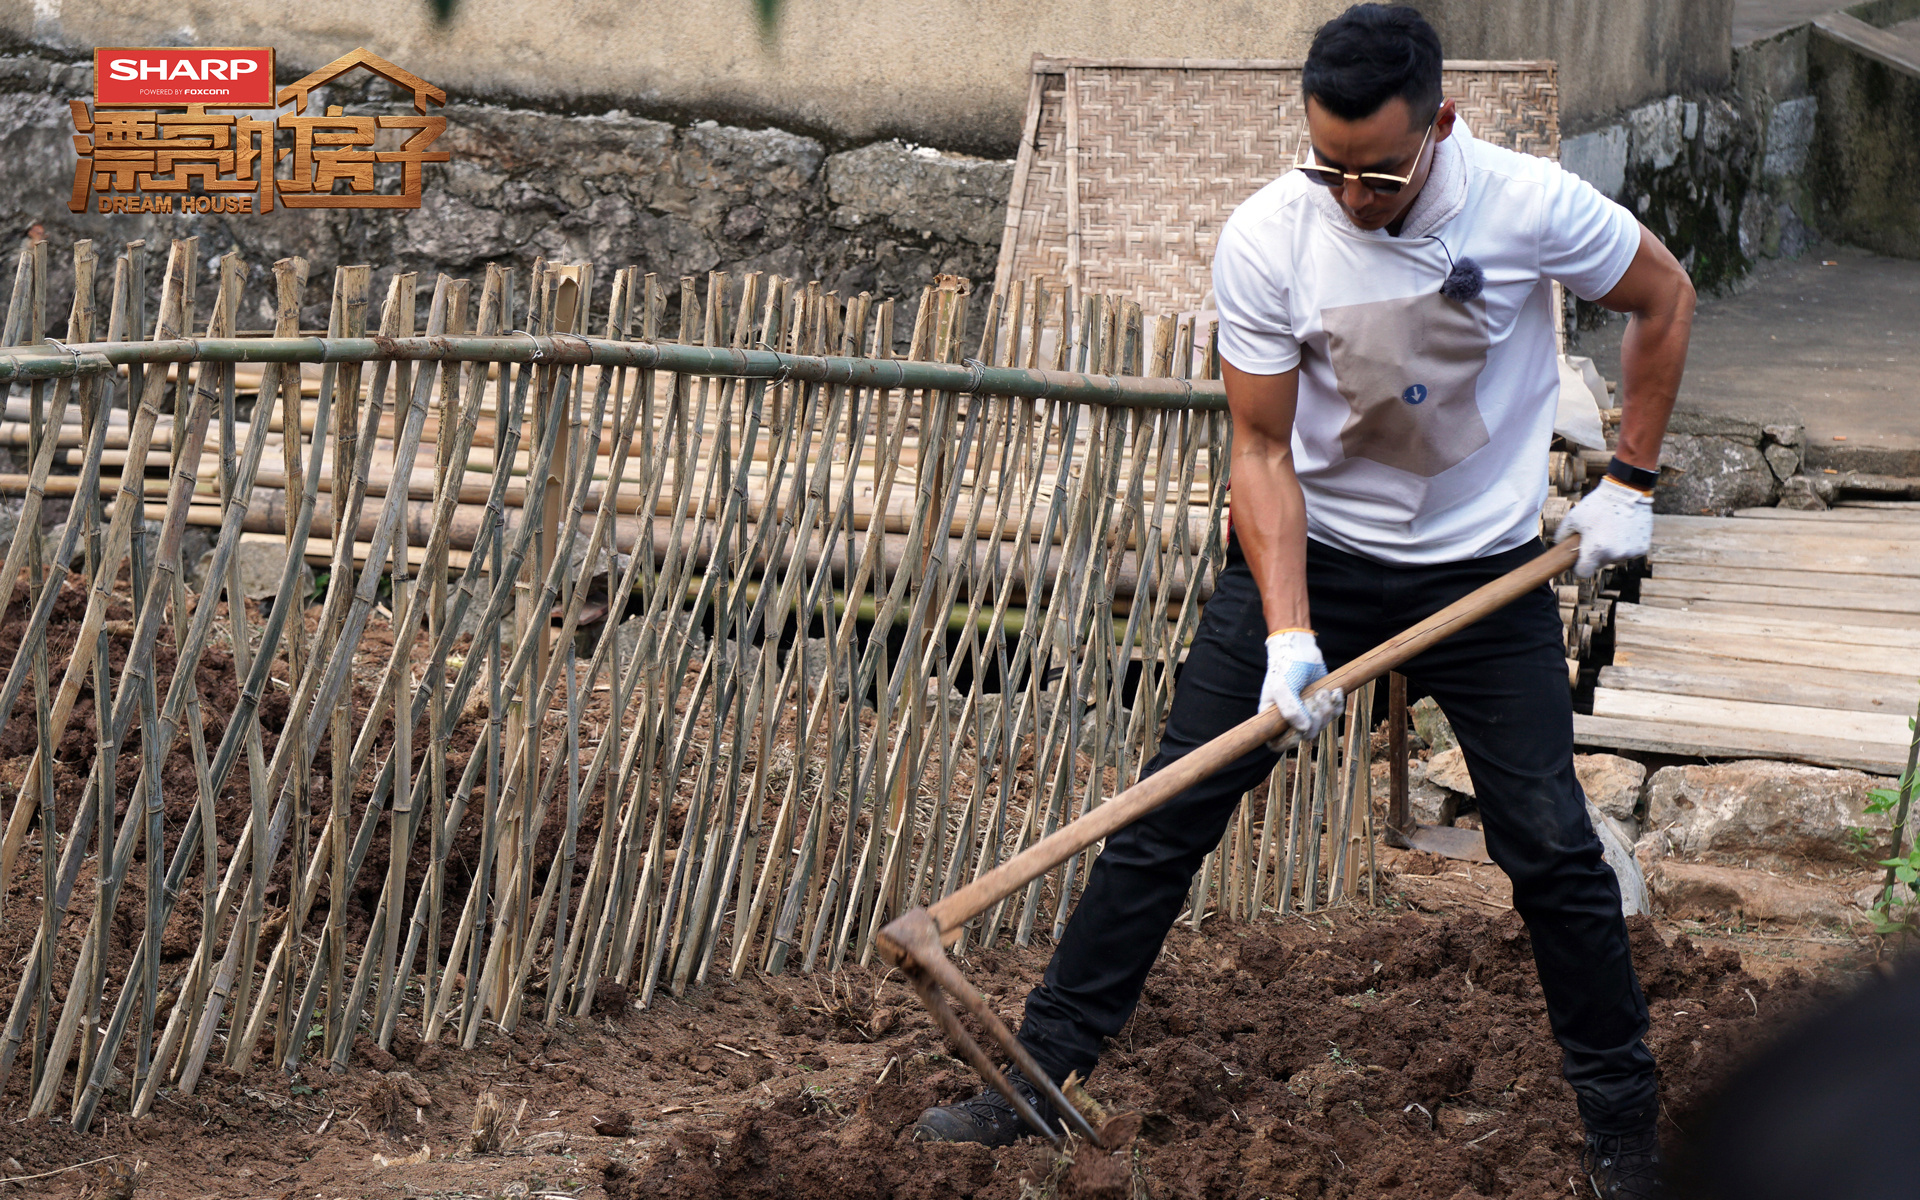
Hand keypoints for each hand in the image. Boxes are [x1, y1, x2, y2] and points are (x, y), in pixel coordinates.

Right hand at [1259, 630, 1343, 748]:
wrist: (1300, 648)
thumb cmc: (1286, 666)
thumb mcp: (1282, 686)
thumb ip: (1290, 709)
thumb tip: (1304, 729)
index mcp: (1273, 717)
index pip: (1276, 743)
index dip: (1288, 742)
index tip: (1299, 729)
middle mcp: (1289, 718)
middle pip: (1305, 735)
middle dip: (1315, 719)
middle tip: (1317, 698)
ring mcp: (1307, 712)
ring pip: (1321, 725)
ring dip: (1327, 709)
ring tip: (1324, 691)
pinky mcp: (1322, 705)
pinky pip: (1334, 715)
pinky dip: (1338, 704)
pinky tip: (1336, 691)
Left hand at [1555, 476, 1652, 578]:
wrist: (1627, 491)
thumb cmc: (1597, 504)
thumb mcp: (1573, 517)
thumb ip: (1562, 535)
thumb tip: (1559, 548)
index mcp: (1595, 550)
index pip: (1583, 573)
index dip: (1578, 567)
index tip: (1578, 560)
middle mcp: (1614, 555)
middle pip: (1600, 564)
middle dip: (1595, 554)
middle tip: (1596, 536)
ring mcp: (1630, 552)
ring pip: (1615, 558)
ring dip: (1612, 549)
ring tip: (1611, 529)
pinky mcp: (1642, 548)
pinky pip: (1629, 552)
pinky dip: (1625, 545)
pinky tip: (1624, 529)